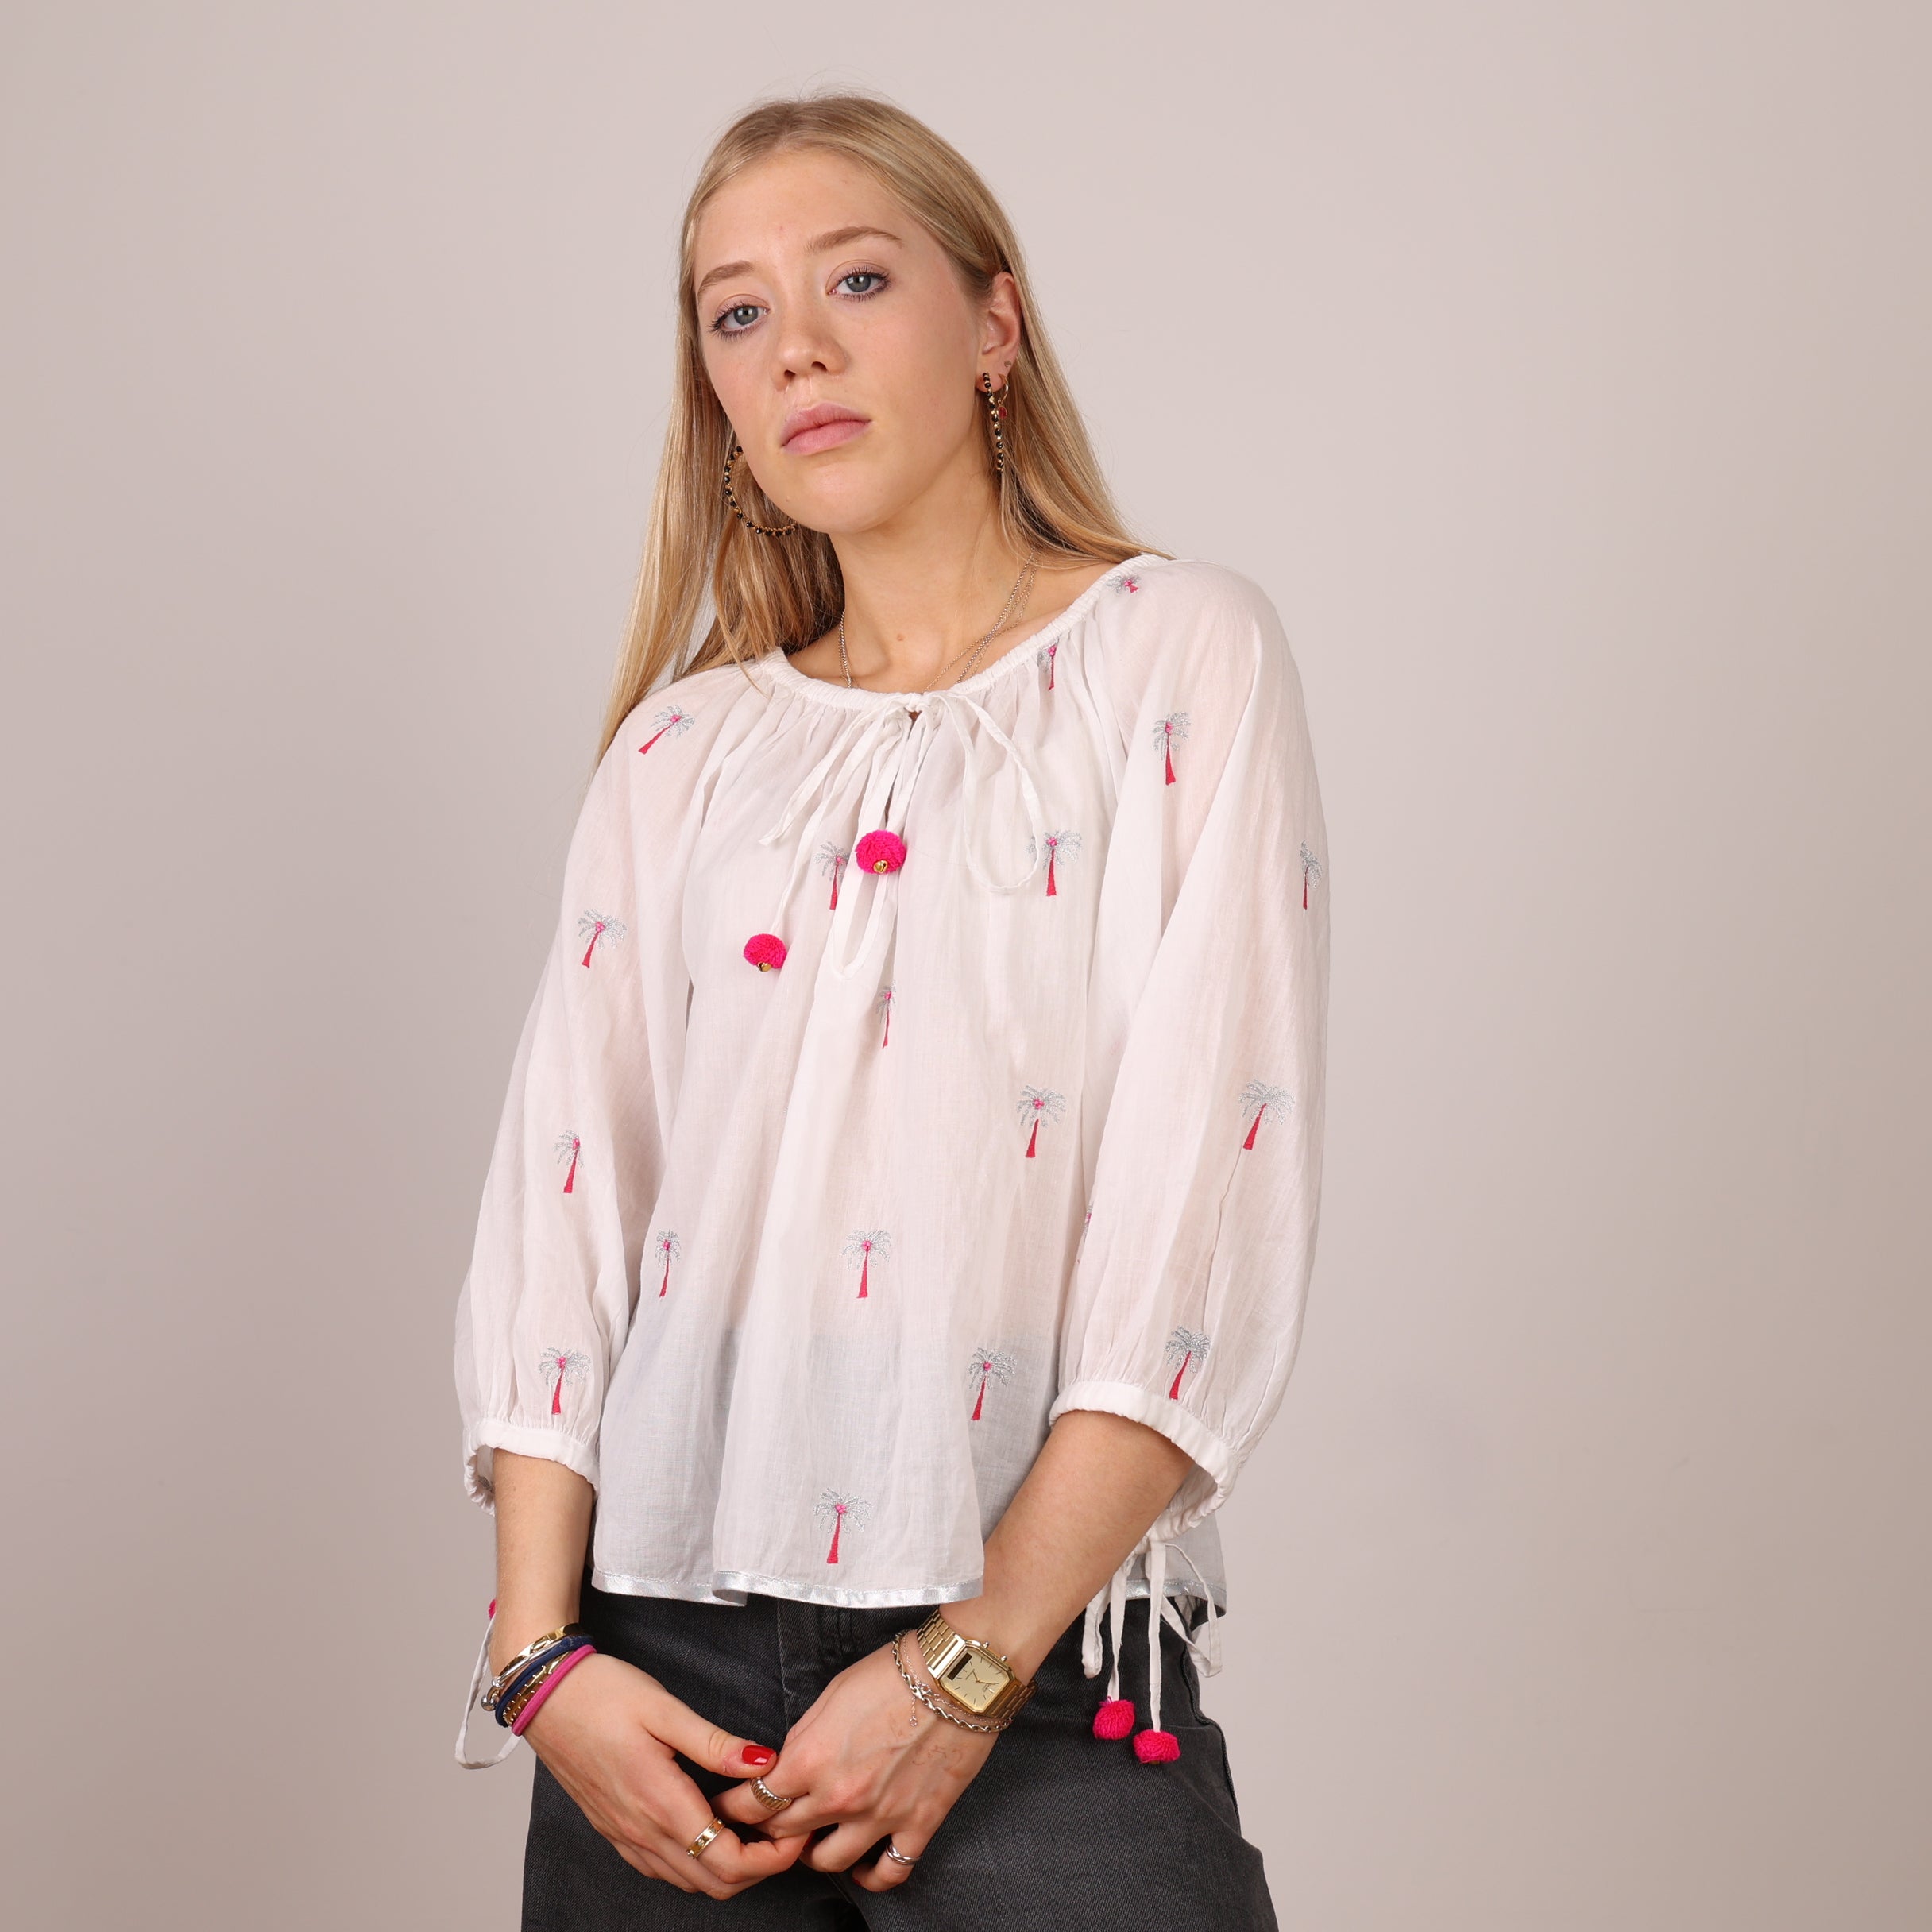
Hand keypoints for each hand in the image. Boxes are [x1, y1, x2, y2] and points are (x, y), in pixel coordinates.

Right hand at [519, 1652, 804, 1898]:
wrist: (545, 1696)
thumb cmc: (602, 1694)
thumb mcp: (665, 1708)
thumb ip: (716, 1743)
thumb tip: (765, 1763)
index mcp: (661, 1803)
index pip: (729, 1861)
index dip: (771, 1857)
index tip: (795, 1830)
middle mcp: (642, 1831)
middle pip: (715, 1884)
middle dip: (759, 1868)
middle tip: (784, 1831)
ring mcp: (625, 1836)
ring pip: (688, 1882)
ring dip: (728, 1868)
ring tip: (755, 1827)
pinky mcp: (614, 1830)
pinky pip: (662, 1868)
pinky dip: (695, 1863)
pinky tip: (710, 1828)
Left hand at [715, 1638, 997, 1892]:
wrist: (956, 1676)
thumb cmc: (893, 1672)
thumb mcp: (831, 1694)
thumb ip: (804, 1737)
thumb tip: (788, 1763)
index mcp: (810, 1759)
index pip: (754, 1802)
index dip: (736, 1809)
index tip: (730, 1810)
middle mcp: (838, 1796)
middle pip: (784, 1835)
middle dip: (769, 1831)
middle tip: (768, 1825)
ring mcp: (879, 1816)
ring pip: (827, 1862)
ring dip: (813, 1854)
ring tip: (813, 1841)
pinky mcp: (918, 1824)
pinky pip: (888, 1872)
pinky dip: (871, 1877)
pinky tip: (862, 1868)